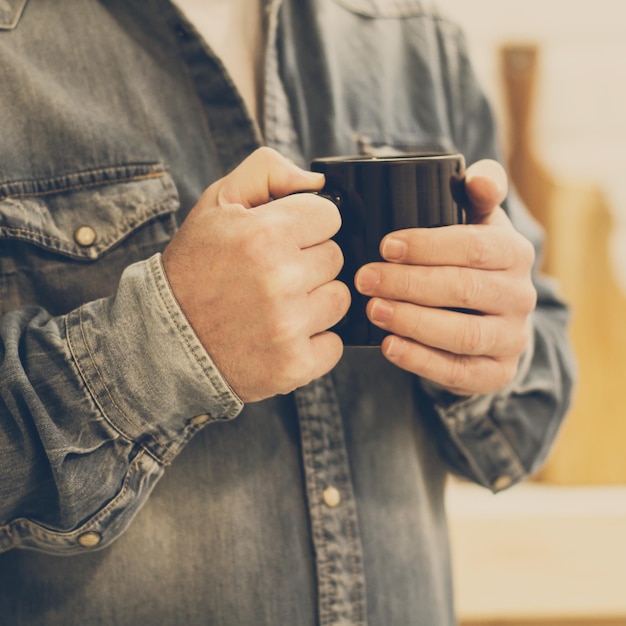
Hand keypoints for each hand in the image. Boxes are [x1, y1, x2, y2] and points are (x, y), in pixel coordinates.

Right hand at [162, 147, 349, 401]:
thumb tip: (317, 181)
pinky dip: (314, 343)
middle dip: (309, 262)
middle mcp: (280, 279)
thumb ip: (267, 171)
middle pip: (335, 258)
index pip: (329, 217)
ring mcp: (288, 326)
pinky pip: (334, 345)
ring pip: (339, 299)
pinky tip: (282, 336)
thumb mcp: (217, 202)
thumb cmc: (195, 267)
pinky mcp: (293, 365)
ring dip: (315, 301)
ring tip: (278, 305)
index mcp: (264, 234)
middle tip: (274, 275)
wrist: (163, 339)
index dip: (306, 225)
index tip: (285, 239)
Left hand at [354, 159, 536, 395]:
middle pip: (464, 289)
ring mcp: (511, 338)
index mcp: (514, 253)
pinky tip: (389, 346)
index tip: (386, 246)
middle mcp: (520, 296)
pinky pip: (458, 371)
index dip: (428, 246)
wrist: (493, 319)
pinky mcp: (496, 373)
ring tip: (373, 310)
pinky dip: (420, 360)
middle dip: (409, 284)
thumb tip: (479, 176)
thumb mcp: (479, 224)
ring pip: (463, 334)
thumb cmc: (472, 262)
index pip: (474, 246)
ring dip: (412, 322)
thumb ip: (479, 193)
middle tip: (365, 278)